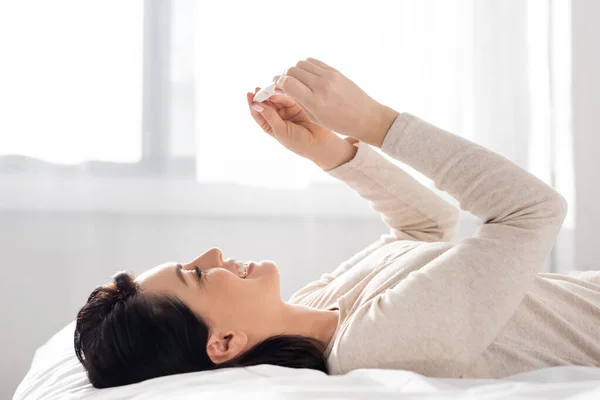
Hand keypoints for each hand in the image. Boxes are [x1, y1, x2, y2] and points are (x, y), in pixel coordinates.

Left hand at [247, 88, 356, 170]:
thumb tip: (256, 104)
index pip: (257, 112)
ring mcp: (287, 110)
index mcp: (269, 125)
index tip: (250, 94)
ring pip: (276, 98)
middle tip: (260, 89)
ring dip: (273, 94)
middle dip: (262, 96)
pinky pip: (288, 96)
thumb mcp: (280, 131)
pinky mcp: (297, 104)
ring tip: (272, 92)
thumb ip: (269, 116)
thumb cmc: (298, 142)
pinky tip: (282, 91)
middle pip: (266, 103)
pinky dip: (284, 94)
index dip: (253, 103)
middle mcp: (277, 116)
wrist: (320, 142)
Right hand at [274, 58, 398, 147]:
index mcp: (315, 102)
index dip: (278, 82)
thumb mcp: (314, 117)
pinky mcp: (335, 71)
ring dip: (294, 70)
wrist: (364, 116)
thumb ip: (298, 100)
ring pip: (301, 64)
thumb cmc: (339, 122)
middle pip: (292, 71)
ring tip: (296, 80)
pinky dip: (306, 66)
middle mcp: (321, 86)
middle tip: (284, 82)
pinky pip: (313, 62)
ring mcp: (329, 76)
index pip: (288, 83)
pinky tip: (306, 75)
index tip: (276, 84)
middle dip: (285, 75)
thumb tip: (283, 87)